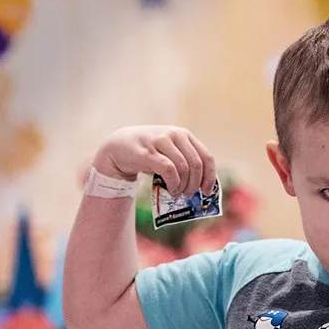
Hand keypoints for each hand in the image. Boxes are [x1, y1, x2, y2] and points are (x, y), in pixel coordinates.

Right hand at [94, 125, 215, 196]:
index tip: (207, 191)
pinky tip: (170, 189)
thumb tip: (203, 185)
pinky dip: (173, 183)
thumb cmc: (149, 153)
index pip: (206, 157)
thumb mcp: (170, 151)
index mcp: (184, 135)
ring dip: (183, 185)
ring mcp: (160, 141)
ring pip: (183, 168)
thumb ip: (185, 161)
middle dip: (195, 184)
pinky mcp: (148, 152)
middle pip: (196, 165)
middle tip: (188, 194)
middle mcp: (174, 134)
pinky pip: (169, 170)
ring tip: (177, 193)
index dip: (209, 177)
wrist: (118, 146)